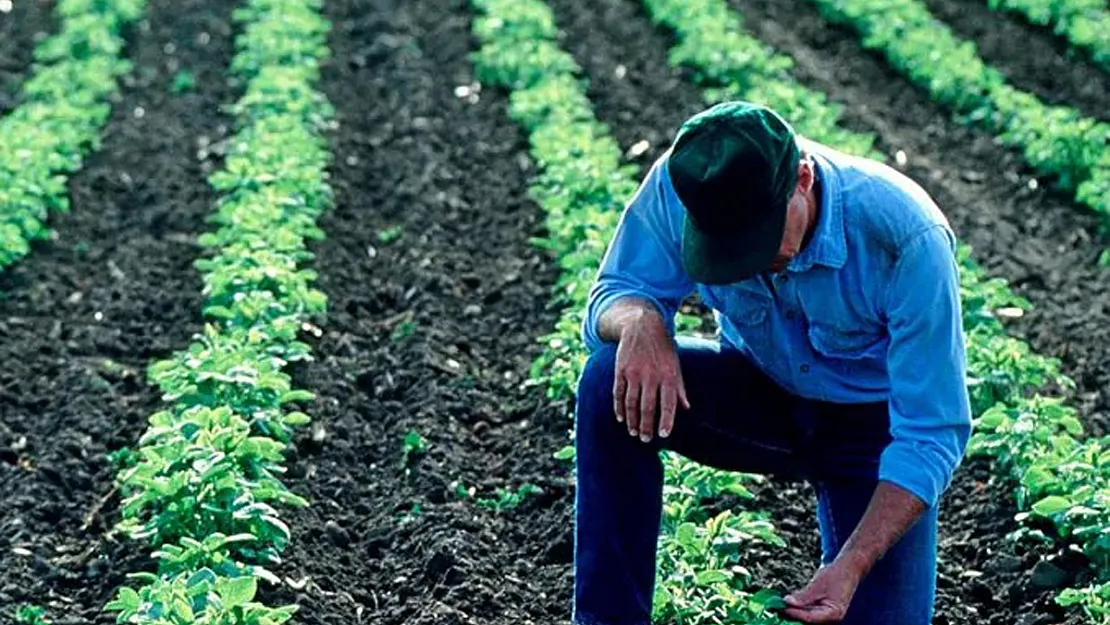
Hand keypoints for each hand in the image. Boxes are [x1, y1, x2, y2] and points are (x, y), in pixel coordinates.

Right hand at [612, 312, 689, 442]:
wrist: (642, 325)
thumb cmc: (663, 348)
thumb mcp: (676, 365)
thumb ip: (679, 388)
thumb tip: (686, 409)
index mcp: (668, 375)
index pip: (668, 404)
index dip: (666, 421)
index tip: (664, 435)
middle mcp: (651, 375)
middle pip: (647, 407)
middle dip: (646, 426)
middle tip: (645, 440)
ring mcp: (634, 372)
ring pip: (631, 402)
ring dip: (632, 420)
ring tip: (634, 432)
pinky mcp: (620, 369)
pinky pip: (618, 393)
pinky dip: (619, 407)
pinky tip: (621, 418)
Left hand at [782, 560, 863, 622]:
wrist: (848, 569)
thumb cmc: (836, 575)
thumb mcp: (818, 584)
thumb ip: (804, 595)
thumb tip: (788, 602)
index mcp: (833, 613)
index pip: (810, 618)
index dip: (794, 613)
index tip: (782, 607)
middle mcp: (831, 618)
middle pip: (807, 619)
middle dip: (793, 613)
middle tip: (777, 607)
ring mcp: (826, 615)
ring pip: (806, 617)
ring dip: (794, 611)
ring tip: (780, 604)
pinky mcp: (822, 611)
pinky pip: (808, 611)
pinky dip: (799, 607)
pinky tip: (788, 603)